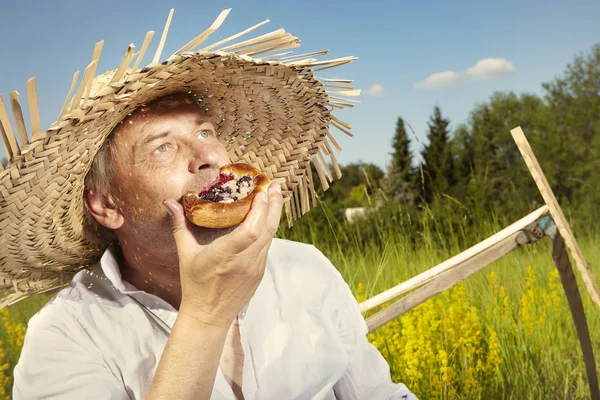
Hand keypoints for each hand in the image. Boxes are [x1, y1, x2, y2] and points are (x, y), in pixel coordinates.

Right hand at [163, 183, 283, 328]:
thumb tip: (169, 203)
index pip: (251, 231)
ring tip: (274, 196)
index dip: (260, 210)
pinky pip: (268, 246)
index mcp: (225, 255)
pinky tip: (267, 217)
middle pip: (267, 229)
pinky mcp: (260, 272)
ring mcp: (255, 267)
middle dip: (274, 205)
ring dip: (273, 215)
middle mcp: (245, 261)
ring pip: (271, 237)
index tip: (262, 192)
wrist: (208, 316)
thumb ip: (179, 226)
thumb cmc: (194, 285)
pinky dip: (269, 229)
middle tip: (274, 186)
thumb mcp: (185, 254)